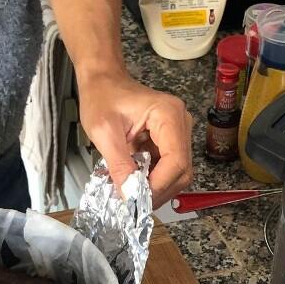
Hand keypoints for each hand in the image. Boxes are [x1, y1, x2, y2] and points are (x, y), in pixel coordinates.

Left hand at [78, 70, 192, 207]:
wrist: (103, 82)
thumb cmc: (102, 97)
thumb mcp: (103, 132)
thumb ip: (119, 165)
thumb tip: (130, 196)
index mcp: (168, 114)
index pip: (176, 160)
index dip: (158, 185)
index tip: (136, 198)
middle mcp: (181, 123)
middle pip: (182, 170)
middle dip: (159, 190)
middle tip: (133, 201)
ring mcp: (178, 133)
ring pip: (178, 173)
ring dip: (156, 187)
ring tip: (132, 191)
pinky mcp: (171, 141)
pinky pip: (169, 168)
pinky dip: (153, 179)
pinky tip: (135, 180)